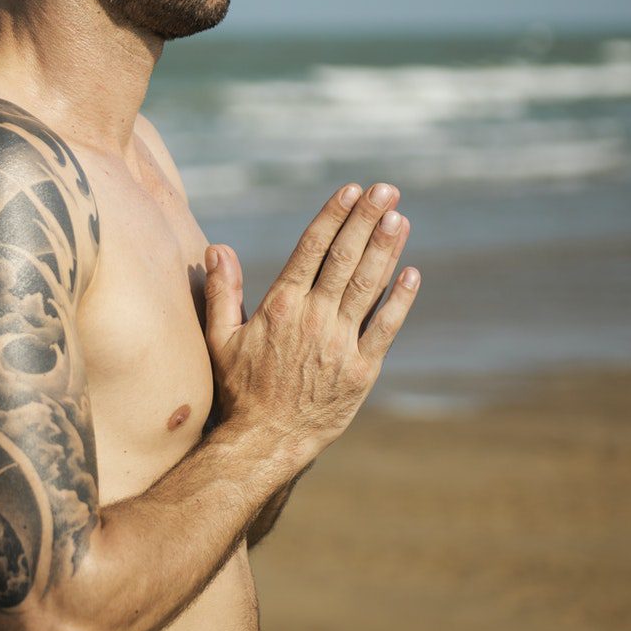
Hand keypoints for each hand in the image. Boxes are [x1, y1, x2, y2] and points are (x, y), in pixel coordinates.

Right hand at [203, 182, 419, 468]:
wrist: (266, 442)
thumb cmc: (239, 389)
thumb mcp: (220, 338)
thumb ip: (222, 291)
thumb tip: (218, 248)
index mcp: (282, 306)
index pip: (312, 249)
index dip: (334, 216)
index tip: (351, 190)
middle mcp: (314, 318)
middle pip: (345, 258)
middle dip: (367, 220)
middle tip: (386, 189)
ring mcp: (341, 344)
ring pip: (368, 286)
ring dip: (386, 249)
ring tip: (399, 217)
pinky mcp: (362, 370)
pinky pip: (386, 328)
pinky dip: (400, 300)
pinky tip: (412, 272)